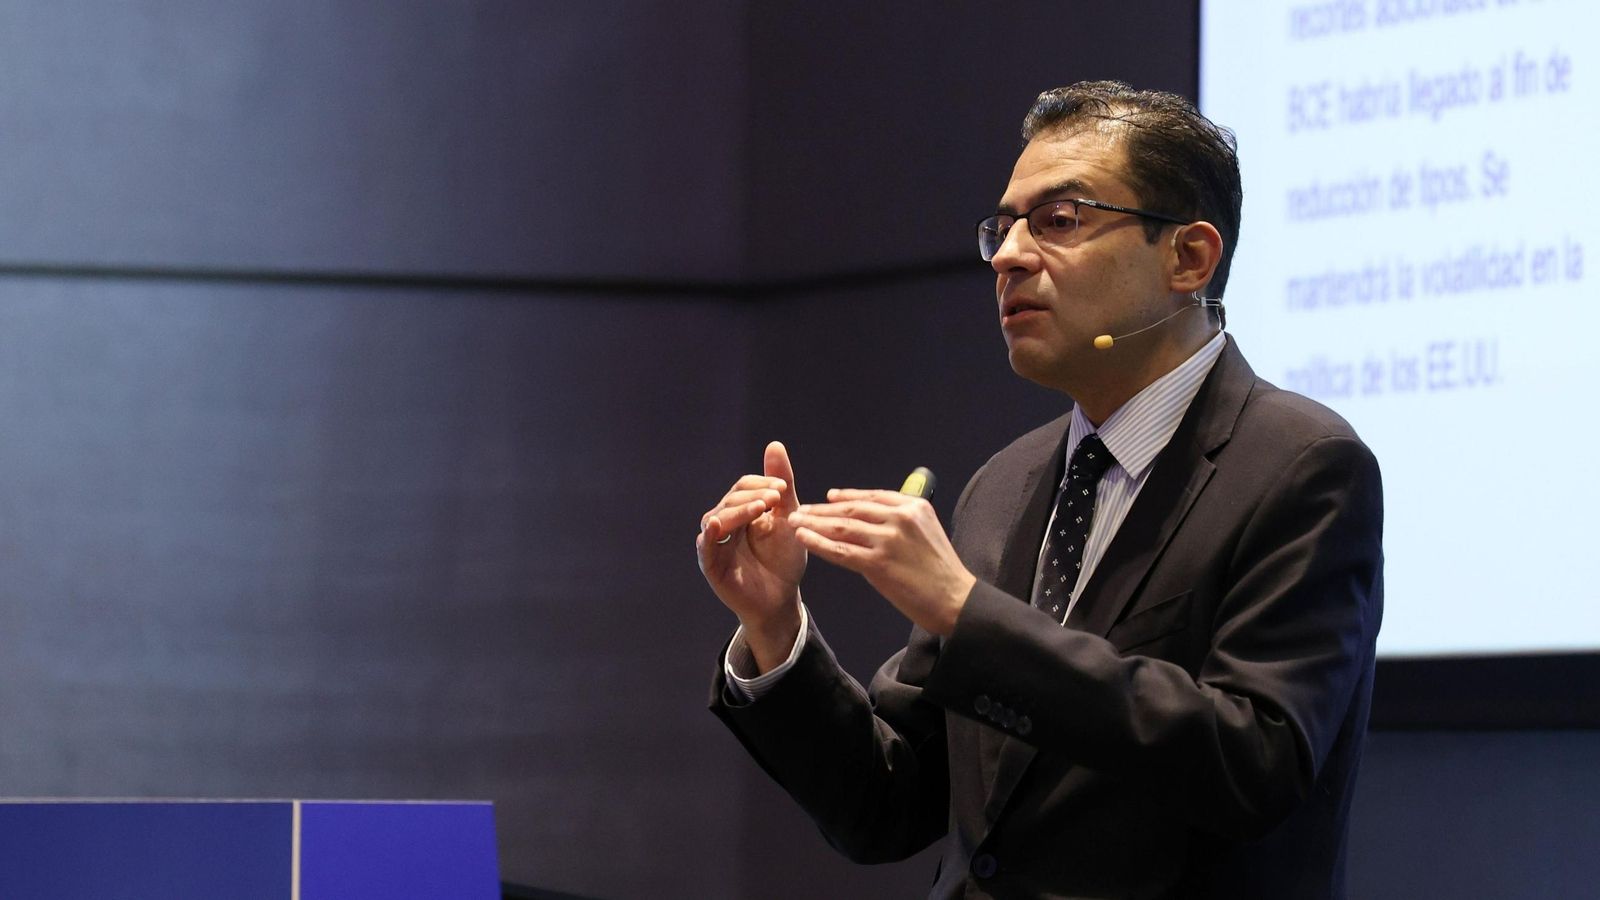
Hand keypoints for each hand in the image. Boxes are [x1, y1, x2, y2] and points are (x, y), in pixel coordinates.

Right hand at [696, 441, 806, 669]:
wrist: (782, 598)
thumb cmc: (784, 559)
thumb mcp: (788, 518)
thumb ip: (782, 484)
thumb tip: (774, 444)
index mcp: (741, 512)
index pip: (743, 488)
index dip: (761, 484)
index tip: (782, 488)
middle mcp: (724, 525)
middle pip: (730, 500)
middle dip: (753, 496)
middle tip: (776, 498)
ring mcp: (715, 545)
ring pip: (718, 518)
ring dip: (738, 510)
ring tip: (761, 508)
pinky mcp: (711, 566)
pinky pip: (705, 548)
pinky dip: (709, 536)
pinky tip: (717, 525)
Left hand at [787, 489, 976, 635]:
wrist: (955, 600)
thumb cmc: (941, 572)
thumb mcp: (927, 532)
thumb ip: (903, 520)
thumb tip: (873, 517)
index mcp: (913, 506)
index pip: (872, 497)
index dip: (846, 497)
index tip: (828, 497)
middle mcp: (901, 517)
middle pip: (853, 509)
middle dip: (823, 509)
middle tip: (801, 510)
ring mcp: (889, 540)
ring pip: (842, 527)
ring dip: (815, 523)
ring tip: (795, 522)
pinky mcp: (879, 563)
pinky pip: (841, 550)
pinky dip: (819, 543)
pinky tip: (804, 538)